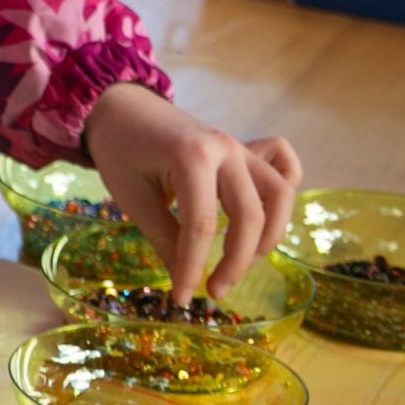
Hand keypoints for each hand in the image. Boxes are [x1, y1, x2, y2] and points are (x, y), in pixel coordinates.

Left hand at [82, 83, 302, 302]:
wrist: (122, 106)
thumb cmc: (120, 149)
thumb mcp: (133, 197)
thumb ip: (165, 239)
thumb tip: (187, 284)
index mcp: (192, 157)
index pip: (201, 227)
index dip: (194, 268)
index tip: (181, 298)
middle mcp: (226, 148)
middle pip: (250, 215)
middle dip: (236, 263)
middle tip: (213, 292)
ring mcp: (240, 147)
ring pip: (279, 196)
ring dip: (266, 237)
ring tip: (238, 263)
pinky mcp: (246, 150)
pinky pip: (283, 167)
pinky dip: (282, 194)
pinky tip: (264, 218)